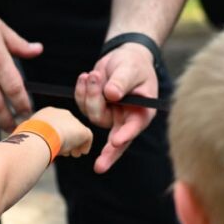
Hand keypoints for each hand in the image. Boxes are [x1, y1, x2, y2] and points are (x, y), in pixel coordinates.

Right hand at [30, 107, 92, 157]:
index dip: (56, 135)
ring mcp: (73, 121)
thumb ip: (36, 136)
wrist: (41, 137)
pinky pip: (87, 137)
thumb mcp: (29, 135)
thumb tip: (33, 146)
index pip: (55, 124)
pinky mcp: (83, 130)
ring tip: (73, 154)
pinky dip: (85, 146)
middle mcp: (61, 113)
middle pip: (67, 128)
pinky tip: (81, 152)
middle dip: (67, 140)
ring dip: (75, 144)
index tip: (56, 145)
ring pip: (77, 132)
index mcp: (47, 113)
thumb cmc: (31, 138)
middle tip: (67, 152)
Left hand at [74, 43, 157, 173]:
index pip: (134, 127)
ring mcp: (109, 115)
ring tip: (95, 74)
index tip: (117, 141)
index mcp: (141, 112)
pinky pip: (82, 105)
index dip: (125, 135)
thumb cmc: (133, 63)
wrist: (123, 56)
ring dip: (90, 94)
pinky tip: (86, 77)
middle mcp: (125, 119)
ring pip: (93, 114)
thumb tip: (112, 95)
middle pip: (115, 141)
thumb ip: (122, 81)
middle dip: (108, 154)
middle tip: (99, 167)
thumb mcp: (130, 68)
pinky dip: (81, 90)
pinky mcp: (95, 108)